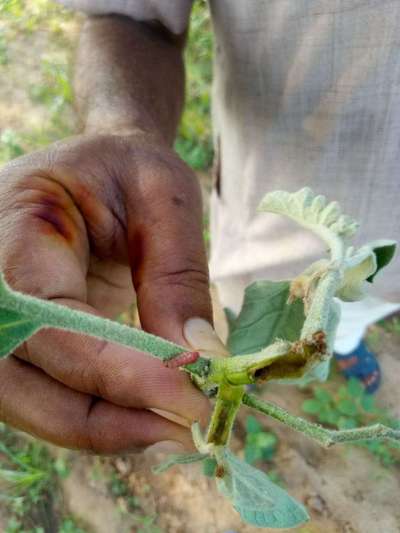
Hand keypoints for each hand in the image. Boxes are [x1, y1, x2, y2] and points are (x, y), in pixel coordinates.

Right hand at [0, 133, 215, 453]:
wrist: (100, 169)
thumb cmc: (130, 172)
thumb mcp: (166, 200)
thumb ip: (175, 275)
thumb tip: (196, 359)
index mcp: (16, 219)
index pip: (43, 309)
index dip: (109, 362)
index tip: (185, 391)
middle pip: (14, 370)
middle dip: (98, 414)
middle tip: (181, 428)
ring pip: (20, 397)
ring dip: (95, 428)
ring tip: (169, 431)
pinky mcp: (18, 336)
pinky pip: (41, 391)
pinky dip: (90, 416)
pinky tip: (143, 418)